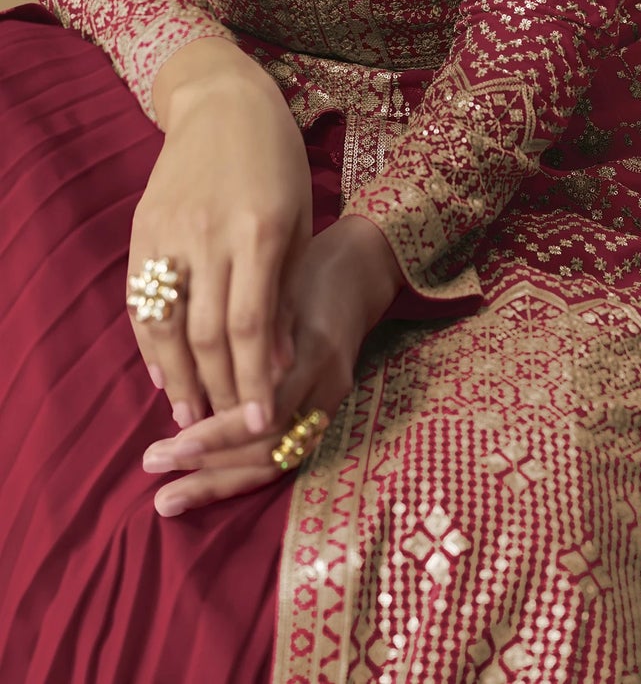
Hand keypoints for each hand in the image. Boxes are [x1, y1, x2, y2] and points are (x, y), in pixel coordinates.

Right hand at [129, 45, 311, 433]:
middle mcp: (210, 235)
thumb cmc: (277, 162)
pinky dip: (150, 343)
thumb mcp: (299, 222)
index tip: (262, 422)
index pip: (250, 325)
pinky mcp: (142, 229)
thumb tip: (278, 362)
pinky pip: (141, 299)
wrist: (224, 103)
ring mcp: (170, 232)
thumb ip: (285, 293)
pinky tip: (163, 372)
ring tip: (190, 416)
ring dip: (177, 377)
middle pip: (206, 333)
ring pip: (166, 323)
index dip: (253, 379)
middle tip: (225, 432)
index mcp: (259, 232)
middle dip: (217, 389)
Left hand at [140, 215, 404, 516]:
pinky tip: (203, 479)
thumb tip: (189, 383)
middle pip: (270, 448)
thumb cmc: (305, 271)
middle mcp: (329, 385)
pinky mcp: (327, 411)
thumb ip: (245, 333)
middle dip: (209, 466)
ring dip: (221, 482)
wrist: (360, 270)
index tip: (167, 443)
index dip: (217, 437)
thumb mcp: (277, 289)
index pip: (267, 413)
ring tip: (168, 496)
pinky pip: (285, 455)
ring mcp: (332, 401)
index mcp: (316, 351)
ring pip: (278, 462)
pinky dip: (242, 473)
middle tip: (153, 464)